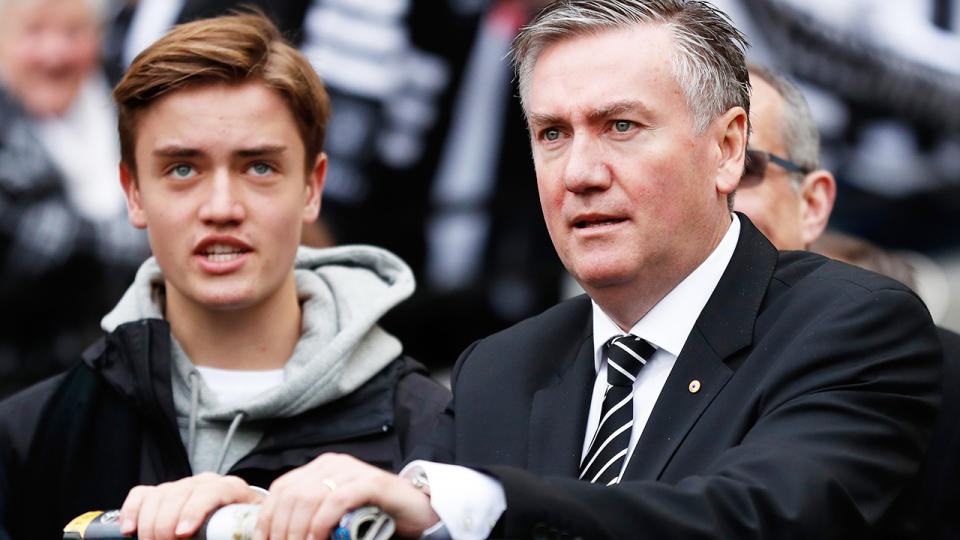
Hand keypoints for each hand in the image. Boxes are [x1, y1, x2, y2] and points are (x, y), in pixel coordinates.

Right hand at [119, 472, 263, 539]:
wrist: (236, 517)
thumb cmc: (237, 524)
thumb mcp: (240, 529)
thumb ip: (228, 532)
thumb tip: (218, 536)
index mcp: (230, 489)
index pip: (210, 491)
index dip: (194, 511)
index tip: (182, 533)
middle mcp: (205, 482)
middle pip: (179, 494)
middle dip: (165, 525)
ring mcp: (183, 485)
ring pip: (158, 495)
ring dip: (149, 524)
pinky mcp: (164, 492)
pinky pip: (142, 494)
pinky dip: (132, 511)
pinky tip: (130, 529)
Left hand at [257, 453, 438, 539]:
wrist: (418, 511)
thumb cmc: (376, 515)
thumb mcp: (336, 514)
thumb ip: (312, 516)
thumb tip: (280, 534)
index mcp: (321, 468)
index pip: (282, 487)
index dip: (267, 516)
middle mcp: (334, 464)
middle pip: (292, 494)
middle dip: (281, 528)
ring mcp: (353, 470)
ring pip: (310, 496)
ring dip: (298, 529)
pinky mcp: (370, 483)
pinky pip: (336, 500)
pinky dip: (321, 523)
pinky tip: (316, 538)